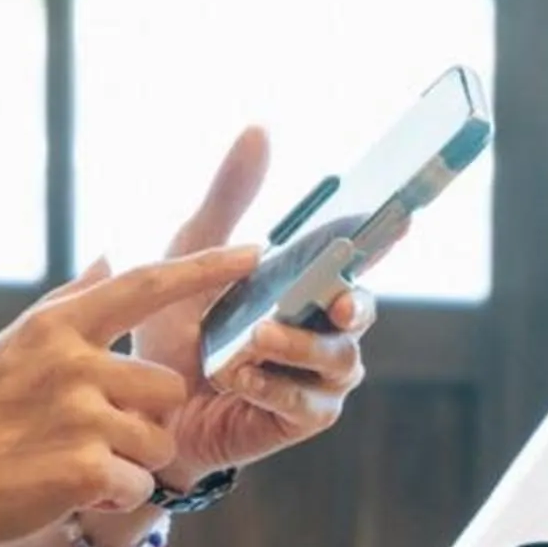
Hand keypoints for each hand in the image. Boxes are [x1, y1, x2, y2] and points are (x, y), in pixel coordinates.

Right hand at [0, 244, 258, 546]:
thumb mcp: (7, 349)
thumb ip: (67, 304)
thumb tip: (111, 256)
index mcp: (55, 327)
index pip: (146, 284)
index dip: (207, 268)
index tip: (257, 251)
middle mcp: (72, 362)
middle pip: (167, 385)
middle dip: (145, 418)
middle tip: (91, 435)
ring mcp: (79, 416)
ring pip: (159, 441)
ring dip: (130, 461)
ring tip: (71, 464)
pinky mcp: (84, 470)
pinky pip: (140, 486)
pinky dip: (112, 497)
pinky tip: (64, 491)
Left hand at [130, 128, 375, 482]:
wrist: (148, 407)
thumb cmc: (178, 328)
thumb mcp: (193, 254)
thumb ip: (228, 197)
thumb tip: (259, 129)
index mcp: (307, 283)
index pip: (357, 255)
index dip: (382, 237)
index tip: (400, 219)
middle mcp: (325, 327)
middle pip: (361, 309)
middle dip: (352, 302)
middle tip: (337, 301)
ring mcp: (320, 374)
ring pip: (336, 357)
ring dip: (297, 346)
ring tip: (256, 338)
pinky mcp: (305, 416)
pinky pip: (304, 401)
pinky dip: (272, 386)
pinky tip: (238, 377)